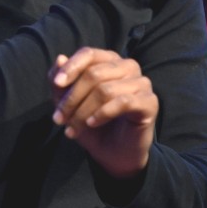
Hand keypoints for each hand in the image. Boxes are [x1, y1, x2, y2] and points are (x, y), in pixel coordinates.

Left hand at [48, 47, 157, 179]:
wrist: (114, 153)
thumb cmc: (92, 122)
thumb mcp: (69, 103)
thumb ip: (61, 81)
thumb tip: (60, 59)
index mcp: (110, 60)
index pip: (89, 54)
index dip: (71, 68)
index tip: (57, 84)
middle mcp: (128, 66)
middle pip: (94, 74)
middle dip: (72, 98)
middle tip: (59, 119)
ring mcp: (142, 83)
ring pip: (105, 90)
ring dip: (83, 111)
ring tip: (72, 128)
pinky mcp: (150, 102)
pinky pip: (123, 102)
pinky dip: (103, 114)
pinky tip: (92, 124)